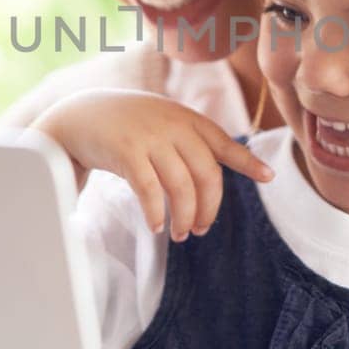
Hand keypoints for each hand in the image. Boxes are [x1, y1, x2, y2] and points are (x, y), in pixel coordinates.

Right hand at [32, 90, 273, 237]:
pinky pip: (150, 190)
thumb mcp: (163, 121)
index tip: (269, 177)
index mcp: (187, 119)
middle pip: (206, 174)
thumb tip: (218, 169)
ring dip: (184, 217)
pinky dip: (156, 213)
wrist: (79, 114)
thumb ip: (189, 139)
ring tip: (180, 234)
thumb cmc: (127, 124)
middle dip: (209, 208)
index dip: (247, 162)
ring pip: (181, 186)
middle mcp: (173, 126)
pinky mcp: (126, 152)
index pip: (223, 143)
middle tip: (201, 229)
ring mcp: (150, 137)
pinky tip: (155, 226)